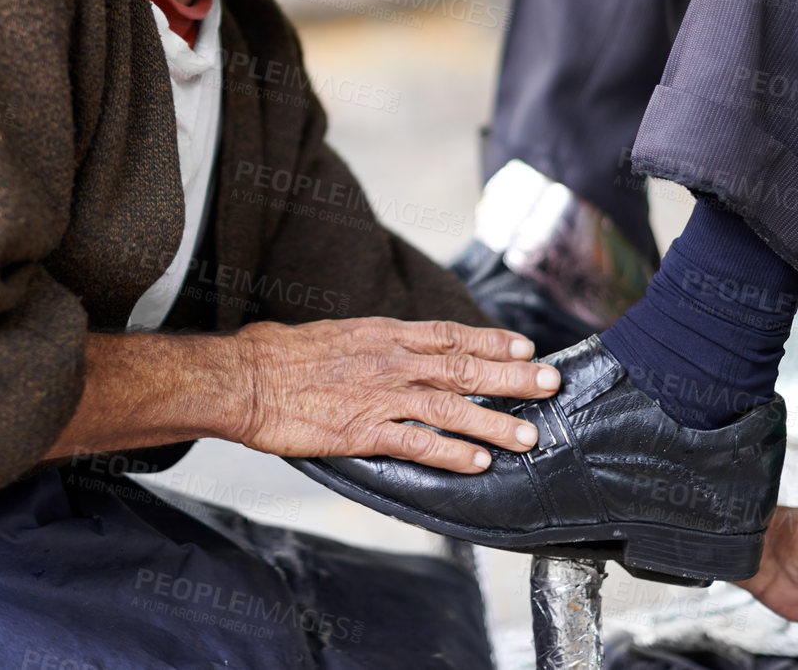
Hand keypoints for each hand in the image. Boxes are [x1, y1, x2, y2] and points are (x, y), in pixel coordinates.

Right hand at [234, 317, 559, 472]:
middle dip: (512, 377)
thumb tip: (395, 348)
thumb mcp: (336, 334)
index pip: (450, 335)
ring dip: (494, 421)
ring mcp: (379, 397)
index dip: (491, 341)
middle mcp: (390, 361)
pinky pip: (416, 443)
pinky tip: (478, 462)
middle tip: (551, 383)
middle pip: (463, 368)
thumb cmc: (281, 355)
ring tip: (529, 435)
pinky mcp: (363, 431)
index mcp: (383, 334)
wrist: (245, 377)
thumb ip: (373, 344)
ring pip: (450, 407)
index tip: (524, 348)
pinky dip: (451, 452)